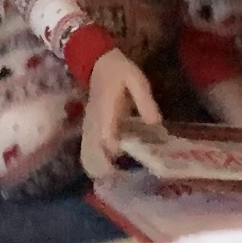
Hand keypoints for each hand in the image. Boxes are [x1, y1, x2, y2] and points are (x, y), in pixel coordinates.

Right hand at [78, 49, 159, 183]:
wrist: (96, 62)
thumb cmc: (119, 70)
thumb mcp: (137, 79)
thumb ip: (145, 101)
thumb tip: (155, 123)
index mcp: (105, 112)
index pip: (107, 139)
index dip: (116, 153)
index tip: (131, 164)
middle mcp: (93, 123)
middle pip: (91, 154)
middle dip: (105, 170)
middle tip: (124, 180)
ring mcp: (88, 127)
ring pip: (86, 155)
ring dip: (98, 168)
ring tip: (118, 178)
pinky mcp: (88, 128)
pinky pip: (87, 150)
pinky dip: (95, 162)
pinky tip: (111, 167)